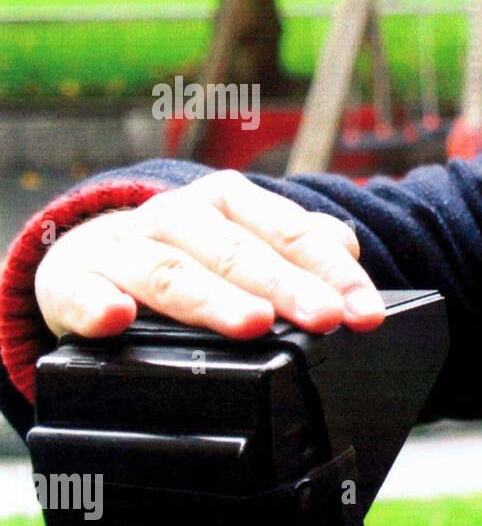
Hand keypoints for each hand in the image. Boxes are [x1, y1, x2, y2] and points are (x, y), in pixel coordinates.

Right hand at [35, 170, 385, 338]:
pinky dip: (95, 304)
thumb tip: (347, 247)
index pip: (290, 231)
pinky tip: (115, 318)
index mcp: (228, 202)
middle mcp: (178, 216)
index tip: (364, 312)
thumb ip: (300, 245)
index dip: (332, 272)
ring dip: (212, 298)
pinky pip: (82, 291)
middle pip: (238, 252)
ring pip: (171, 271)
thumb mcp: (247, 239)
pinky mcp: (74, 280)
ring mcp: (125, 246)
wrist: (91, 254)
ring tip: (252, 323)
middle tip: (324, 317)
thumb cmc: (190, 253)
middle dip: (285, 286)